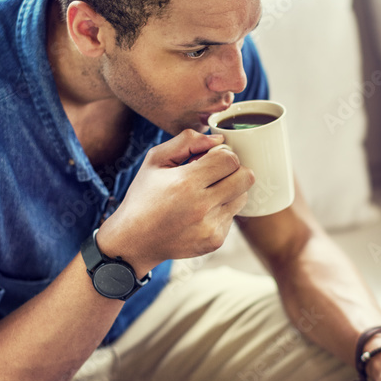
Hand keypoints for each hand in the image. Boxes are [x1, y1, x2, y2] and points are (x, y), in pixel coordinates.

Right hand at [97, 129, 253, 274]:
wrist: (134, 241)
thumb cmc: (144, 196)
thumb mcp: (155, 160)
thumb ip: (187, 142)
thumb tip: (219, 139)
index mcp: (186, 182)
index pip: (230, 159)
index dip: (222, 154)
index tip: (209, 159)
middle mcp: (202, 206)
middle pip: (246, 177)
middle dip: (233, 170)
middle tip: (214, 174)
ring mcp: (210, 227)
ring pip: (243, 197)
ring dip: (230, 190)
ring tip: (205, 193)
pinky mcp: (215, 241)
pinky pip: (233, 217)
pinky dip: (221, 211)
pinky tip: (199, 213)